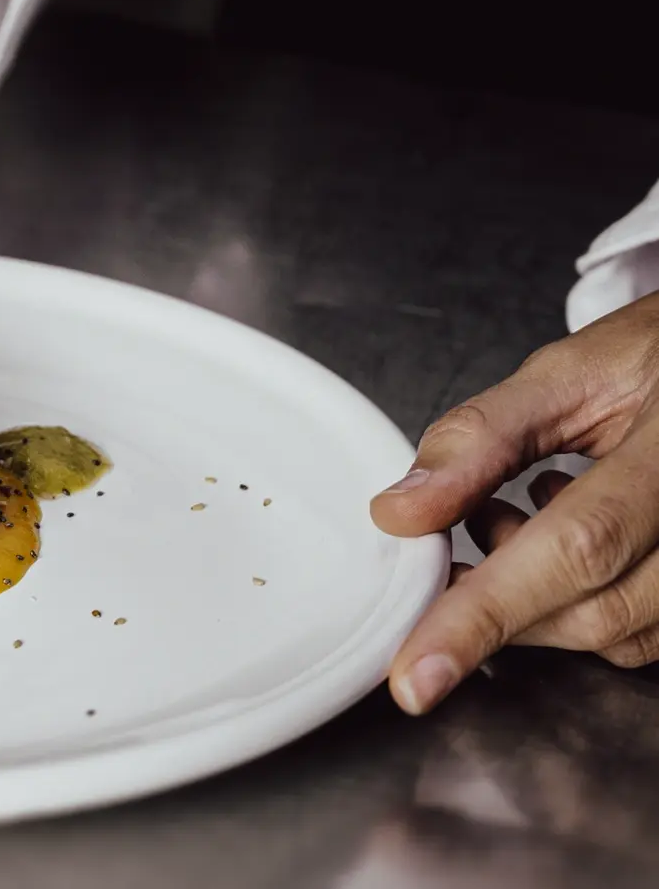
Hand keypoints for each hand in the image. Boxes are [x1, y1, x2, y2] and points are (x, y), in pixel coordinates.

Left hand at [372, 290, 658, 714]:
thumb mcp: (571, 370)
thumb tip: (400, 514)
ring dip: (531, 598)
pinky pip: (640, 629)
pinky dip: (573, 600)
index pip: (576, 547)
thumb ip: (482, 437)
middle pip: (595, 608)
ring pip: (616, 631)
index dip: (485, 615)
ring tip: (506, 515)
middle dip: (495, 604)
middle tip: (442, 548)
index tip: (416, 674)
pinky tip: (553, 533)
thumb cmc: (658, 358)